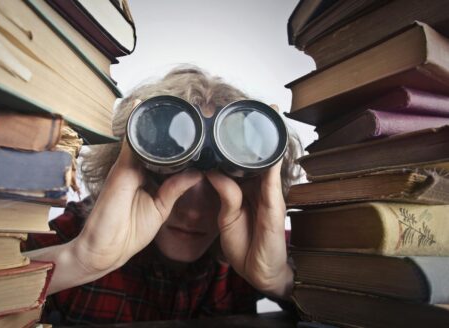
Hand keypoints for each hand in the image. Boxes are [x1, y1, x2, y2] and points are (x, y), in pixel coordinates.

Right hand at [73, 141, 202, 273]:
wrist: (106, 247)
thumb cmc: (130, 231)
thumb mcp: (160, 208)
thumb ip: (175, 189)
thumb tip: (197, 174)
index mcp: (144, 176)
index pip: (162, 156)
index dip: (179, 150)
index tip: (199, 144)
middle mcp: (134, 168)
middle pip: (154, 145)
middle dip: (173, 138)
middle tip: (197, 133)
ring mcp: (127, 166)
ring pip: (145, 141)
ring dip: (163, 135)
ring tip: (187, 129)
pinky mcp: (121, 168)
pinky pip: (134, 145)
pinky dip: (147, 137)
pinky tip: (166, 130)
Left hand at [205, 105, 292, 298]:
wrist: (259, 271)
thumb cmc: (244, 244)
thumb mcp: (227, 216)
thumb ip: (225, 192)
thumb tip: (212, 170)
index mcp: (246, 188)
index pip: (240, 160)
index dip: (236, 141)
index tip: (228, 119)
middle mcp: (259, 187)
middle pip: (257, 155)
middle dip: (255, 133)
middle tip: (252, 107)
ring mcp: (269, 195)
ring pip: (268, 162)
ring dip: (267, 140)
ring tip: (266, 115)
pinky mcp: (275, 206)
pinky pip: (272, 181)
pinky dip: (272, 163)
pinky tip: (270, 147)